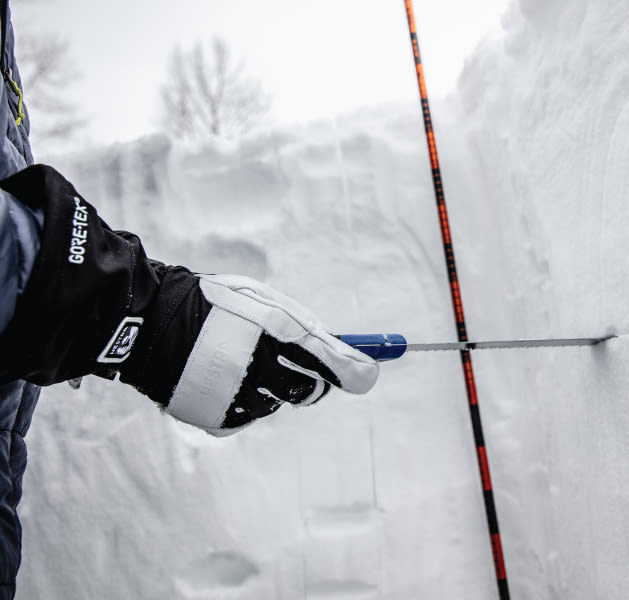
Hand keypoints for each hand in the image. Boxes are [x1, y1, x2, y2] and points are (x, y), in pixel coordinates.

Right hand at [0, 165, 378, 434]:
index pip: (329, 361)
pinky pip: (248, 415)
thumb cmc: (215, 306)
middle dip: (310, 378)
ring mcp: (237, 396)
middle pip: (310, 391)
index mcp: (272, 328)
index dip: (354, 370)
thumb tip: (349, 359)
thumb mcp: (262, 300)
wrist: (149, 322)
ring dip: (268, 387)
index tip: (369, 374)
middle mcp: (258, 365)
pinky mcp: (218, 418)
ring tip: (236, 361)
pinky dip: (243, 401)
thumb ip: (305, 328)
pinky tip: (219, 378)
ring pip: (276, 403)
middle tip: (289, 361)